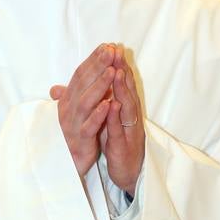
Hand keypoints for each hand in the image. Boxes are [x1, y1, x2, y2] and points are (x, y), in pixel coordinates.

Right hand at [50, 44, 115, 175]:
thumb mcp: (72, 110)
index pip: (80, 75)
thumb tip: (65, 80)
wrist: (66, 164)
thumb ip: (73, 94)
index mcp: (68, 100)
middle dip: (97, 66)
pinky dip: (99, 114)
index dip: (92, 60)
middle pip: (83, 83)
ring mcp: (73, 124)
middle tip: (110, 50)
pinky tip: (109, 104)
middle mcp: (68, 108)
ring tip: (111, 71)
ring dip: (99, 86)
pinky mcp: (80, 140)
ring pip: (86, 102)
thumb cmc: (72, 134)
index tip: (106, 46)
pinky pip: (89, 126)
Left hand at [99, 46, 143, 194]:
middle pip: (126, 89)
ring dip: (122, 88)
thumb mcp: (107, 120)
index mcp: (124, 108)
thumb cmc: (118, 143)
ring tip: (116, 71)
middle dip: (121, 69)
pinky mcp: (124, 146)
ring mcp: (129, 130)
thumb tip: (90, 83)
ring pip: (127, 106)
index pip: (120, 83)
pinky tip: (113, 105)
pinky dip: (116, 117)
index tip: (109, 46)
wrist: (128, 173)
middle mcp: (130, 116)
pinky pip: (120, 130)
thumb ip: (100, 101)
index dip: (116, 65)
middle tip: (116, 51)